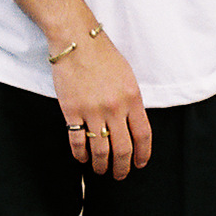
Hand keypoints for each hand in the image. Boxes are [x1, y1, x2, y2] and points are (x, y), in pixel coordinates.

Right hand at [52, 33, 151, 177]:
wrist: (76, 41)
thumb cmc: (103, 56)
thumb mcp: (127, 77)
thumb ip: (132, 101)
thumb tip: (132, 125)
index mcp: (133, 98)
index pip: (143, 135)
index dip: (143, 154)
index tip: (140, 164)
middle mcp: (115, 108)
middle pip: (123, 148)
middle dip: (122, 166)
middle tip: (120, 174)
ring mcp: (92, 111)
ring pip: (100, 149)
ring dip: (101, 165)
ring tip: (100, 170)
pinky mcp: (72, 111)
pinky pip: (77, 141)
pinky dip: (80, 154)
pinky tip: (82, 158)